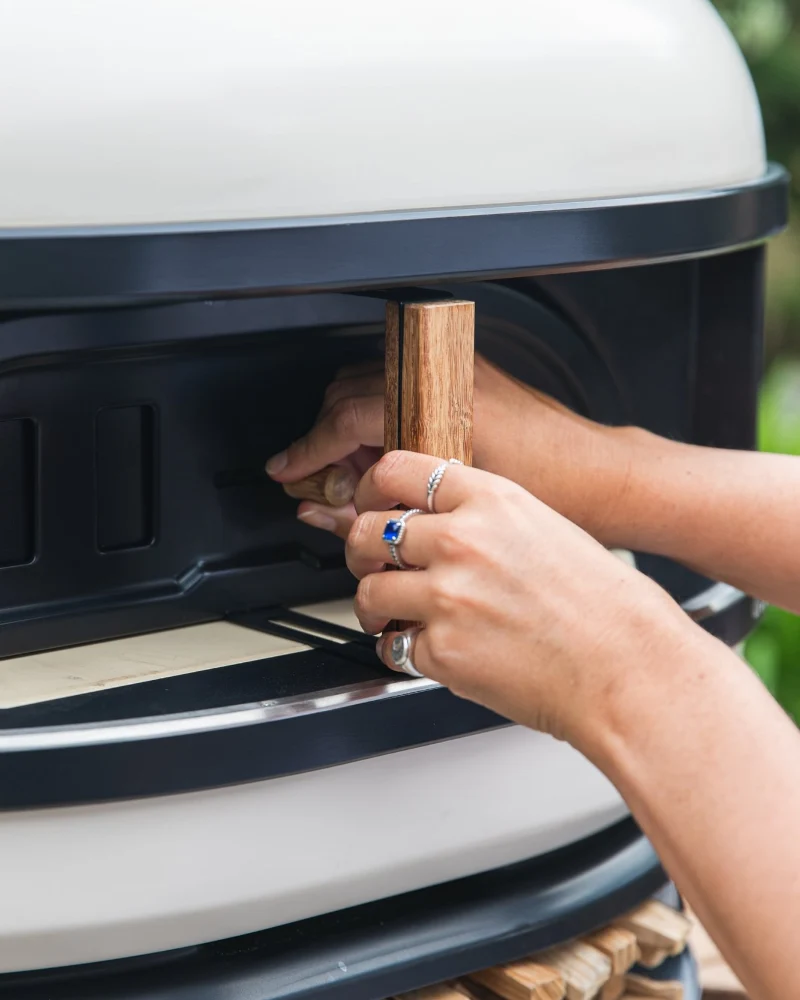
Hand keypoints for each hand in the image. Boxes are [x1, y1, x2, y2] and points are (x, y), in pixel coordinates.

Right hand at [266, 358, 636, 545]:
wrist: (605, 478)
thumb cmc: (548, 496)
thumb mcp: (448, 513)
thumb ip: (374, 509)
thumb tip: (321, 511)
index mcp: (441, 401)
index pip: (349, 416)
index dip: (309, 449)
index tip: (288, 469)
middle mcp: (446, 372)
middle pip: (350, 394)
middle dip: (330, 441)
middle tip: (328, 488)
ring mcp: (457, 365)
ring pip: (372, 384)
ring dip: (355, 428)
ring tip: (364, 479)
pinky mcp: (468, 369)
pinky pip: (402, 382)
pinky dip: (384, 415)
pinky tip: (395, 457)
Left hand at [346, 451, 699, 753]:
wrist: (630, 669)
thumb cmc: (606, 606)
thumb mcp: (547, 527)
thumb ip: (486, 517)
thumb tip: (438, 523)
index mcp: (492, 500)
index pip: (396, 469)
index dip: (374, 489)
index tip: (373, 504)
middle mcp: (462, 541)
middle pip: (367, 530)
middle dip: (361, 551)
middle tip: (372, 564)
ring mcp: (448, 597)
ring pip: (369, 592)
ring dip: (375, 606)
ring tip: (395, 614)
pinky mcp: (443, 651)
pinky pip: (392, 648)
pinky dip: (402, 652)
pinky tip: (426, 649)